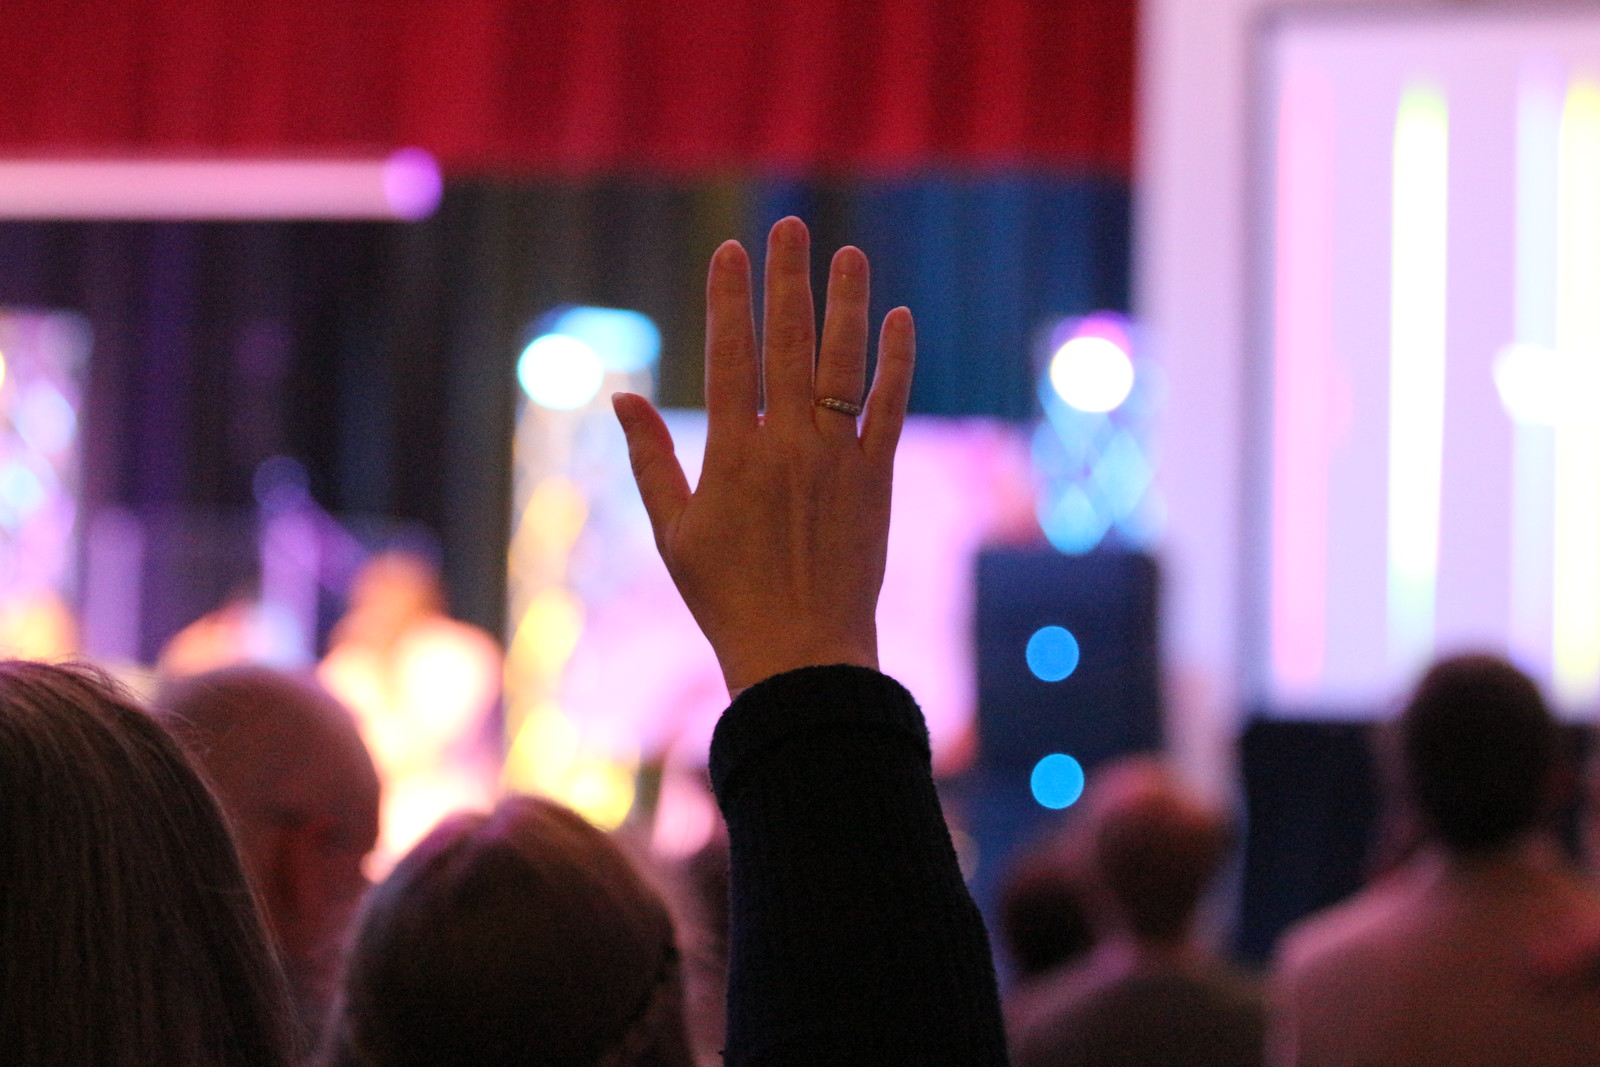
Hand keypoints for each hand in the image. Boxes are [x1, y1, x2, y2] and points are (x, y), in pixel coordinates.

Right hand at [613, 216, 914, 693]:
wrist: (800, 652)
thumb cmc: (725, 597)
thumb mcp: (673, 532)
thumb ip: (650, 460)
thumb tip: (622, 398)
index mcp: (731, 455)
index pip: (729, 355)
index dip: (728, 298)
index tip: (730, 250)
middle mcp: (786, 445)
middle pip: (787, 344)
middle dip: (787, 279)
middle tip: (791, 227)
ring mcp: (837, 459)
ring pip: (842, 365)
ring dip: (846, 304)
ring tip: (849, 253)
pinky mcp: (877, 479)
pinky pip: (889, 409)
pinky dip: (896, 363)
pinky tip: (899, 319)